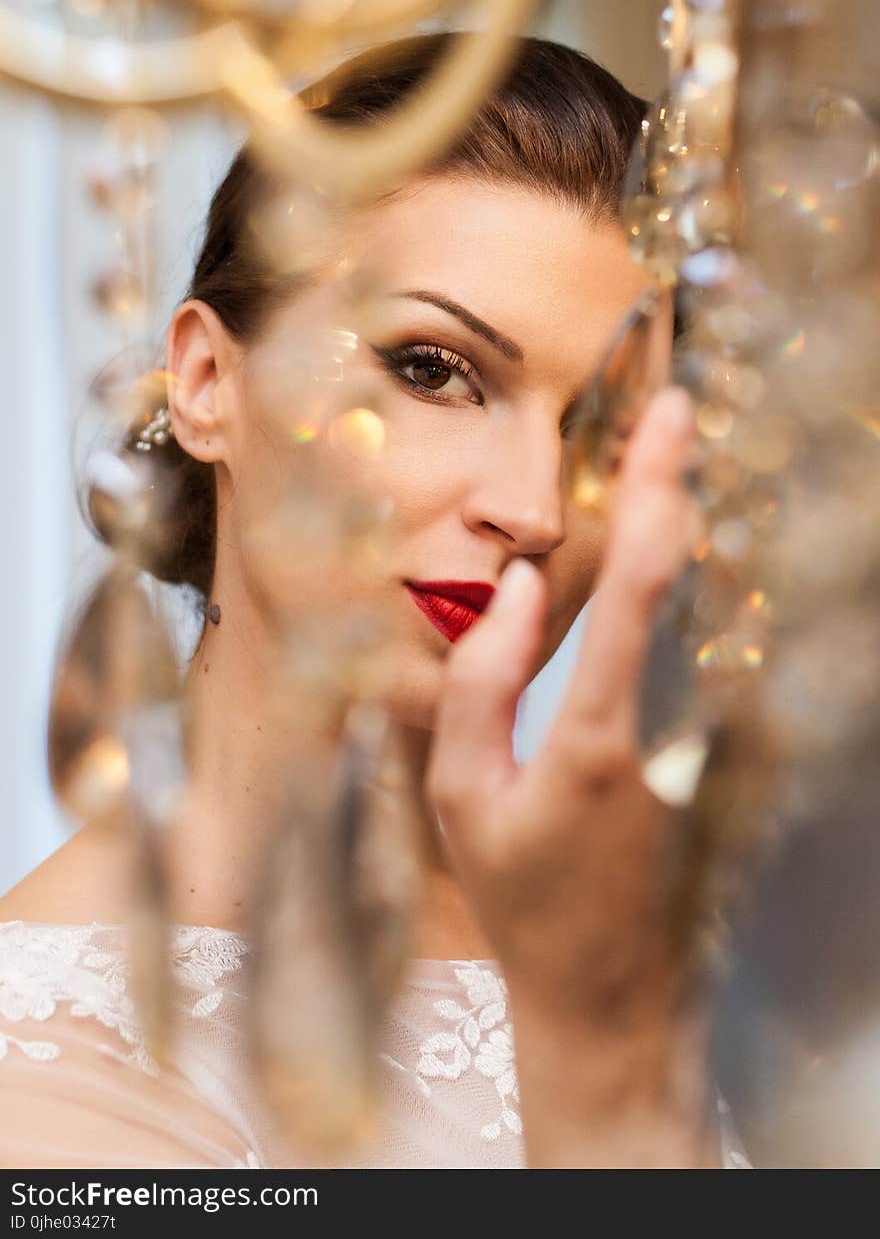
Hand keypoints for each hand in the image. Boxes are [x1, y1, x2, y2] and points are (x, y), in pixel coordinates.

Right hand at [426, 385, 711, 1164]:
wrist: (606, 986)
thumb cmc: (519, 893)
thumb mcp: (461, 793)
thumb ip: (478, 680)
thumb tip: (516, 586)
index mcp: (594, 733)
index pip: (636, 589)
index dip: (654, 492)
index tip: (663, 418)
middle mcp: (662, 727)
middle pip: (680, 579)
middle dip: (676, 484)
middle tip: (669, 406)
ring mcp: (694, 742)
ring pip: (696, 609)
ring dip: (677, 526)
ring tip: (658, 452)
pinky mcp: (703, 753)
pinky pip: (691, 648)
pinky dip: (676, 586)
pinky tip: (662, 545)